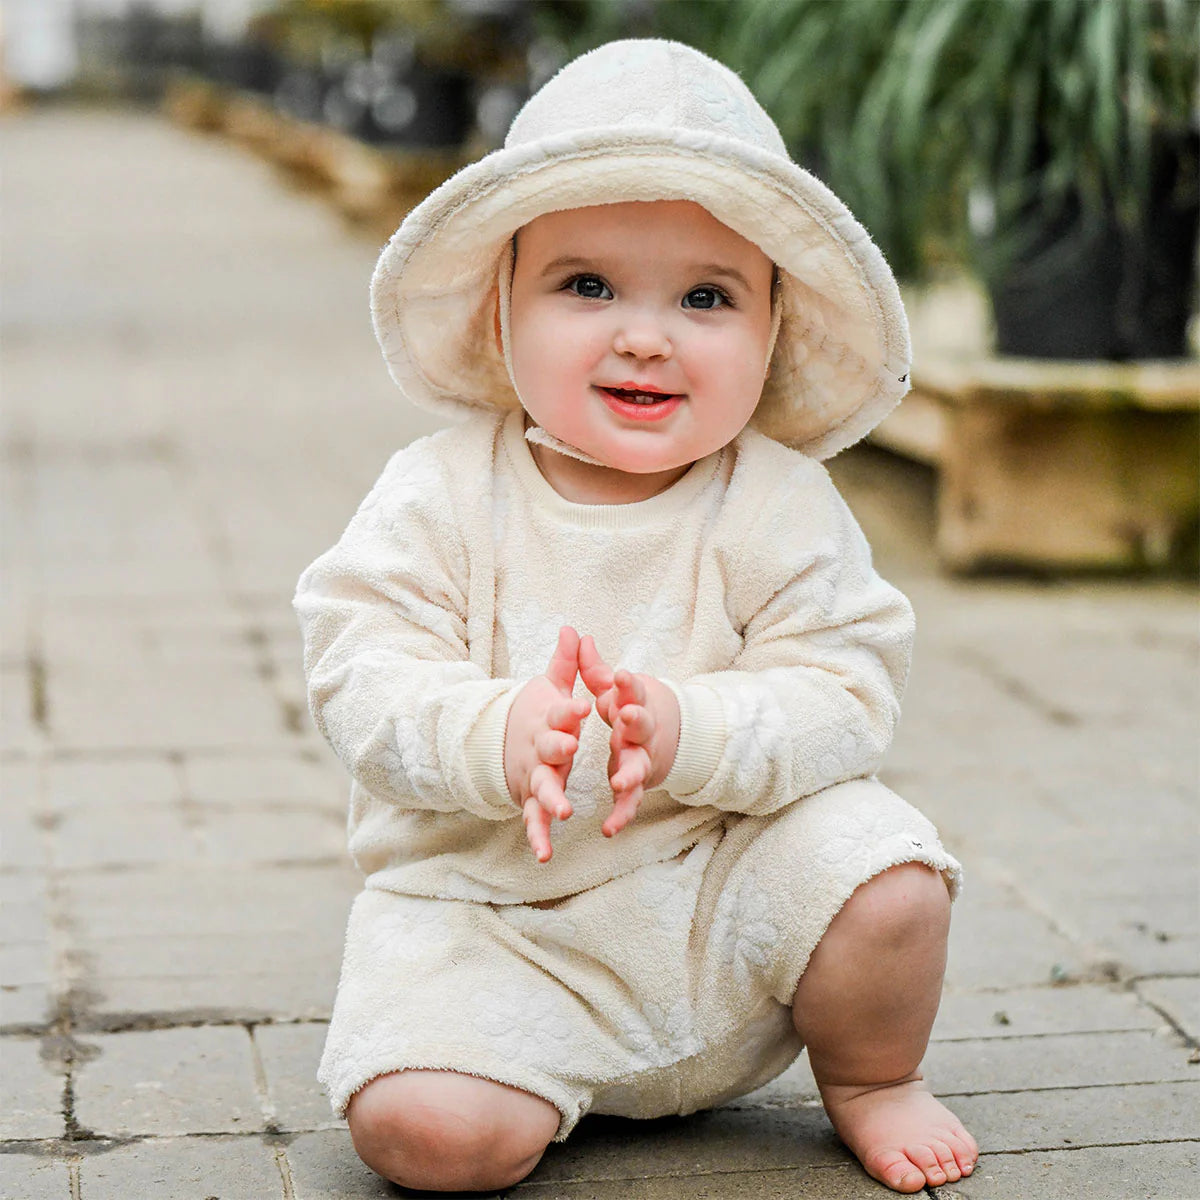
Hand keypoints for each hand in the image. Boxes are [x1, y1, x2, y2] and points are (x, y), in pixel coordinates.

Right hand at [504, 626, 590, 862]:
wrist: (504, 740)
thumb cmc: (540, 713)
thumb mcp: (552, 686)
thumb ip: (566, 663)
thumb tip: (573, 628)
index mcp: (550, 719)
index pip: (560, 712)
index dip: (569, 709)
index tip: (583, 705)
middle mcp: (539, 748)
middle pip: (549, 749)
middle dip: (558, 748)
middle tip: (571, 748)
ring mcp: (534, 775)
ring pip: (542, 788)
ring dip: (551, 799)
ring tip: (564, 812)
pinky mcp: (532, 800)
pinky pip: (534, 821)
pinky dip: (538, 837)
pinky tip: (544, 856)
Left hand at [577, 635, 679, 837]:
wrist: (668, 740)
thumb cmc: (632, 711)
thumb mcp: (616, 691)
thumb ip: (595, 669)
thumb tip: (577, 636)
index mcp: (634, 707)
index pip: (633, 692)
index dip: (627, 685)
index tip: (619, 676)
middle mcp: (642, 734)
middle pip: (641, 728)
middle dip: (634, 722)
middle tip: (625, 717)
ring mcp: (641, 761)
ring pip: (637, 770)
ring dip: (629, 776)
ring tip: (618, 781)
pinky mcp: (635, 787)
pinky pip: (628, 803)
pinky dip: (621, 816)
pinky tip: (609, 829)